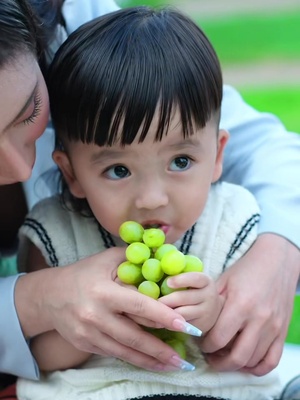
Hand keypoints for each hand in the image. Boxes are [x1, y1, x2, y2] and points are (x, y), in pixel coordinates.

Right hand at [15, 248, 193, 371]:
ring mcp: (89, 334)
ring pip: (125, 351)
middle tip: (184, 359)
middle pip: (134, 336)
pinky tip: (150, 362)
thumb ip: (133, 259)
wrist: (51, 296)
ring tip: (174, 366)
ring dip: (151, 361)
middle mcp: (96, 316)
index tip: (185, 325)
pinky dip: (134, 359)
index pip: (139, 305)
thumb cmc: (84, 273)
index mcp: (104, 292)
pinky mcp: (86, 345)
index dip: (163, 316)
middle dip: (161, 349)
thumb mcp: (107, 259)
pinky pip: (114, 353)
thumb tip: (161, 258)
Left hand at [158, 272, 223, 332]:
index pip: (195, 278)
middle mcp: (209, 296)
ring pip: (182, 313)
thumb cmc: (194, 290)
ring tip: (154, 310)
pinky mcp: (200, 326)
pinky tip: (162, 320)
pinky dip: (170, 323)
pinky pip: (181, 325)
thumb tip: (159, 268)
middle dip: (166, 300)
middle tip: (152, 301)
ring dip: (166, 312)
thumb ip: (179, 275)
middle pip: (184, 298)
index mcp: (206, 281)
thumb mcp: (192, 281)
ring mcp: (206, 312)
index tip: (168, 282)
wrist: (212, 309)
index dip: (181, 280)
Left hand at [201, 234, 299, 375]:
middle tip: (209, 357)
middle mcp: (259, 319)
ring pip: (253, 361)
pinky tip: (245, 362)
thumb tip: (196, 322)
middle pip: (236, 357)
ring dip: (235, 365)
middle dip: (218, 363)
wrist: (277, 261)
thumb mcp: (224, 281)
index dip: (205, 346)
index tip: (200, 343)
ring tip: (224, 357)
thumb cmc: (247, 269)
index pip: (218, 339)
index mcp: (240, 304)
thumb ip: (211, 303)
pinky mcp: (283, 331)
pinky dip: (257, 367)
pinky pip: (272, 361)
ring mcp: (273, 327)